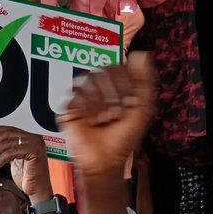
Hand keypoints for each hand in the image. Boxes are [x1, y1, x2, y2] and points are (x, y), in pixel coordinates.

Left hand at [0, 127, 52, 201]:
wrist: (36, 190)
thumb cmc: (27, 177)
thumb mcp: (13, 160)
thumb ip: (6, 150)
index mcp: (30, 138)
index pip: (11, 130)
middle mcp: (34, 139)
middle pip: (9, 135)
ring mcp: (36, 144)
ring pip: (9, 143)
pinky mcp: (35, 152)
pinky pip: (13, 152)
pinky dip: (2, 158)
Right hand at [58, 53, 155, 178]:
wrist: (105, 159)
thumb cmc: (123, 137)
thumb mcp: (142, 107)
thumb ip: (143, 80)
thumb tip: (140, 54)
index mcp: (115, 85)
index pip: (117, 67)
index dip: (124, 85)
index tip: (128, 104)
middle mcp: (98, 87)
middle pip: (102, 71)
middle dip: (112, 95)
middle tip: (114, 114)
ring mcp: (82, 96)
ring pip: (88, 81)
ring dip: (100, 103)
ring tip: (102, 119)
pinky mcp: (69, 107)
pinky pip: (75, 95)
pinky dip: (86, 109)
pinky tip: (90, 121)